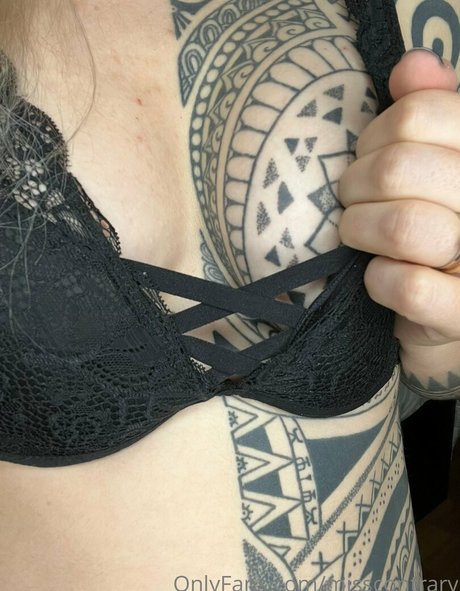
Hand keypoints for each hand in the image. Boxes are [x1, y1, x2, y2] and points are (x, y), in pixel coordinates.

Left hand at [338, 48, 459, 392]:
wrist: (447, 307)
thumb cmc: (433, 223)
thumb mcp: (433, 162)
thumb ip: (430, 110)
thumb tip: (413, 65)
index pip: (415, 113)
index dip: (372, 137)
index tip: (367, 160)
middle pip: (398, 167)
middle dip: (355, 187)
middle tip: (351, 203)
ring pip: (405, 225)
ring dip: (360, 231)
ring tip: (357, 237)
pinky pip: (410, 288)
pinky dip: (379, 282)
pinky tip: (378, 277)